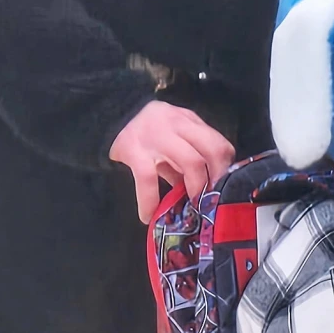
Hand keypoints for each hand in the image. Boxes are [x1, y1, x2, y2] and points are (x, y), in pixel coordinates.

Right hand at [110, 101, 234, 222]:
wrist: (108, 116)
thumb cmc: (146, 132)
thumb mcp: (172, 137)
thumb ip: (189, 155)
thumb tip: (206, 188)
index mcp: (188, 121)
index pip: (219, 142)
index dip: (225, 167)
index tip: (224, 186)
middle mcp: (176, 124)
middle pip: (213, 150)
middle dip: (217, 178)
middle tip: (212, 198)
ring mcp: (156, 136)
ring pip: (191, 161)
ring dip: (196, 188)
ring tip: (192, 206)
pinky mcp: (134, 151)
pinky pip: (148, 179)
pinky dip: (150, 201)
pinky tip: (148, 216)